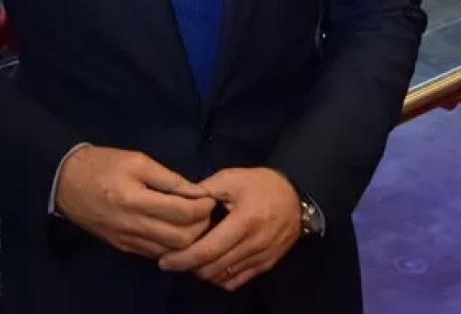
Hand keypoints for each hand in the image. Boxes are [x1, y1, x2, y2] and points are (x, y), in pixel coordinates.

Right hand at [54, 146, 214, 259]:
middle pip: (181, 239)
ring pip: (171, 251)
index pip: (182, 214)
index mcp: (135, 199)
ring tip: (193, 221)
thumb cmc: (102, 164)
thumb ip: (169, 178)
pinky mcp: (122, 247)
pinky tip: (174, 230)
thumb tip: (197, 191)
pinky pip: (155, 254)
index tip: (209, 198)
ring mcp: (127, 240)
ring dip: (189, 239)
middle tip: (205, 211)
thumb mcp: (137, 160)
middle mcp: (132, 225)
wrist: (64, 181)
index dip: (203, 208)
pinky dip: (171, 245)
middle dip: (201, 226)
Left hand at [159, 168, 300, 291]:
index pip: (208, 250)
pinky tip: (211, 266)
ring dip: (203, 273)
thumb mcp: (231, 178)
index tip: (165, 261)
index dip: (183, 259)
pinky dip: (220, 278)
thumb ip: (203, 191)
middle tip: (174, 259)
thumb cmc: (260, 184)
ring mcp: (262, 258)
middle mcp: (254, 244)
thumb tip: (177, 202)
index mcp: (243, 221)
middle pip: (213, 268)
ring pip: (224, 278)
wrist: (296, 195)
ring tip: (190, 260)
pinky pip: (238, 281)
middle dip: (189, 267)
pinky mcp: (267, 265)